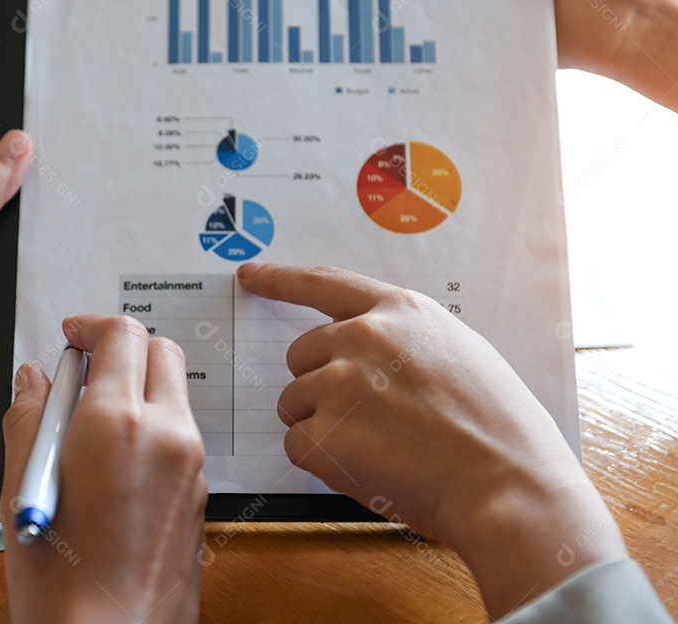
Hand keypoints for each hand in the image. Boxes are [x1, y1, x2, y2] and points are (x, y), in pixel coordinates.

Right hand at [0, 316, 206, 623]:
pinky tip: (114, 468)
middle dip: (124, 349)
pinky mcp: (202, 492)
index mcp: (116, 423)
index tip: (72, 336)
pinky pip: (181, 435)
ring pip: (174, 393)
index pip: (121, 334)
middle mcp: (166, 434)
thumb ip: (30, 418)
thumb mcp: (23, 490)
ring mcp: (192, 464)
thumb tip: (36, 381)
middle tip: (84, 375)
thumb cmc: (63, 583)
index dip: (91, 325)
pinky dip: (153, 428)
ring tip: (91, 430)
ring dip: (139, 390)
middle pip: (160, 351)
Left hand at [237, 263, 626, 618]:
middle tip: (369, 418)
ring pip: (293, 403)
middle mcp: (361, 337)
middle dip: (319, 386)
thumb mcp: (458, 352)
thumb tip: (367, 349)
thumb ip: (403, 339)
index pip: (322, 283)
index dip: (280, 279)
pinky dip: (322, 461)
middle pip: (300, 357)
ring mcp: (339, 383)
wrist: (510, 486)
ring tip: (381, 445)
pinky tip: (370, 467)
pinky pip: (296, 444)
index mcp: (398, 311)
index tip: (251, 275)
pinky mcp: (324, 432)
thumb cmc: (498, 428)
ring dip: (321, 426)